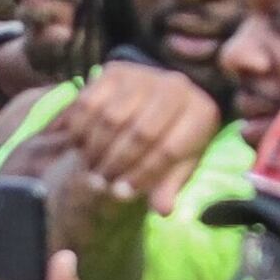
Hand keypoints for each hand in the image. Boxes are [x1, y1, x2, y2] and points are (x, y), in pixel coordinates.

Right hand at [47, 61, 221, 209]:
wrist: (149, 106)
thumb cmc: (166, 143)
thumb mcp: (173, 167)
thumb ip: (168, 187)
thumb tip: (163, 210)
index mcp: (202, 113)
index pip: (171, 149)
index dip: (144, 175)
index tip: (122, 193)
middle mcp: (177, 86)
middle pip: (141, 132)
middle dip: (117, 162)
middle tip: (101, 181)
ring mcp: (145, 74)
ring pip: (112, 118)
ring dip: (96, 148)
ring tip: (90, 167)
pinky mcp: (115, 70)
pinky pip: (89, 103)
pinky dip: (80, 128)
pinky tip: (78, 145)